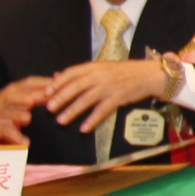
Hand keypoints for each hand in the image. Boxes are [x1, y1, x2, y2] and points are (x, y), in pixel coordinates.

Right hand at [0, 77, 51, 146]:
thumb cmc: (8, 102)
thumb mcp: (21, 93)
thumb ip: (40, 88)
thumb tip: (59, 77)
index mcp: (15, 89)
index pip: (28, 82)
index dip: (42, 83)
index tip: (57, 84)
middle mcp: (6, 98)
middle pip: (16, 96)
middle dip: (28, 97)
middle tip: (41, 98)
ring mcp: (0, 112)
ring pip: (9, 113)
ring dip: (18, 115)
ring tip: (28, 118)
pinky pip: (7, 132)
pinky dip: (16, 137)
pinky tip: (26, 142)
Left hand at [36, 55, 179, 135]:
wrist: (149, 74)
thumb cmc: (124, 71)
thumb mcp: (102, 67)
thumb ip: (81, 73)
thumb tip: (57, 76)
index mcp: (94, 66)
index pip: (71, 73)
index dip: (57, 83)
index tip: (45, 92)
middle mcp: (100, 75)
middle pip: (76, 86)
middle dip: (61, 97)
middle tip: (49, 108)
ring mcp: (109, 87)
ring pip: (86, 99)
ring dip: (72, 110)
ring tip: (61, 120)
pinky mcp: (118, 97)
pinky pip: (103, 110)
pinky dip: (93, 120)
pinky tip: (84, 128)